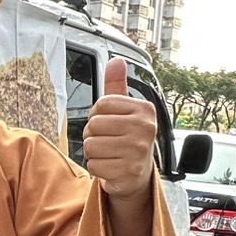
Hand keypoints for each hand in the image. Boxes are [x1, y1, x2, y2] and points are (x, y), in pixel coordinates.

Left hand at [81, 58, 157, 201]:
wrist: (139, 173)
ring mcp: (138, 150)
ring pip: (90, 146)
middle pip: (93, 125)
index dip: (97, 115)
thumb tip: (116, 62)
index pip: (101, 104)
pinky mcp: (129, 170)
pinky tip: (111, 165)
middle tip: (108, 140)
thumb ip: (117, 86)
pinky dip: (97, 167)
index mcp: (144, 109)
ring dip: (94, 152)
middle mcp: (145, 128)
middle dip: (93, 135)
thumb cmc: (128, 138)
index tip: (109, 123)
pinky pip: (94, 165)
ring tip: (109, 153)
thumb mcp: (124, 110)